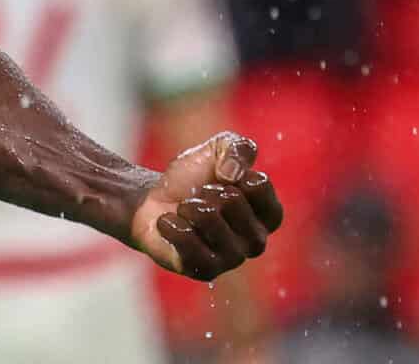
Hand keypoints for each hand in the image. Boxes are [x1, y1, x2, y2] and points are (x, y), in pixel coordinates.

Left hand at [130, 132, 282, 280]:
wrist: (151, 202)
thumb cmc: (191, 179)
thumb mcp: (217, 149)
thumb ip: (238, 148)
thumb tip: (233, 174)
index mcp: (266, 214)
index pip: (261, 187)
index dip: (233, 174)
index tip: (222, 175)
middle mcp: (255, 240)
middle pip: (234, 202)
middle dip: (208, 190)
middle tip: (200, 194)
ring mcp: (231, 259)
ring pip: (212, 224)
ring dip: (190, 207)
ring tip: (184, 208)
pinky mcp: (205, 271)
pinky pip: (190, 246)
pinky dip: (174, 227)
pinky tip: (169, 222)